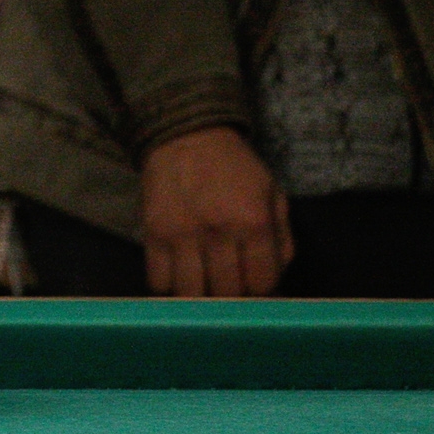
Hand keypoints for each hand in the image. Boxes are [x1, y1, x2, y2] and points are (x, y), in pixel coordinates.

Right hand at [140, 126, 293, 296]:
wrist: (186, 136)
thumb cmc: (235, 168)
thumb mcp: (272, 195)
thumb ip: (281, 241)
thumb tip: (273, 283)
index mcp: (254, 221)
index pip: (261, 284)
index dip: (261, 292)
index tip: (254, 286)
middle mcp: (218, 231)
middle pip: (227, 294)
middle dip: (232, 297)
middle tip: (230, 287)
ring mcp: (182, 234)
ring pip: (192, 293)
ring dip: (200, 296)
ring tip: (203, 285)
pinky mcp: (152, 233)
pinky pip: (159, 280)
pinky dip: (169, 285)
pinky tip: (178, 274)